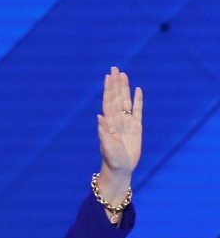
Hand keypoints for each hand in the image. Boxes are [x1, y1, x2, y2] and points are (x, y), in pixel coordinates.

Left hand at [95, 66, 142, 203]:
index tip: (108, 76)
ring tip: (124, 74)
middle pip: (117, 97)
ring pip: (126, 100)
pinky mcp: (137, 127)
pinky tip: (138, 90)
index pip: (108, 101)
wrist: (121, 169)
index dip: (108, 89)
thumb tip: (99, 116)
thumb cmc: (111, 160)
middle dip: (116, 83)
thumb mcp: (107, 146)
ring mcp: (127, 122)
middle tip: (115, 68)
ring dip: (125, 88)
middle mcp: (117, 119)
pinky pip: (138, 110)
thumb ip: (103, 132)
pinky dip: (138, 100)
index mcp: (109, 123)